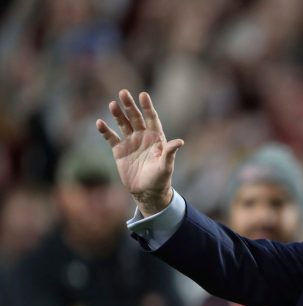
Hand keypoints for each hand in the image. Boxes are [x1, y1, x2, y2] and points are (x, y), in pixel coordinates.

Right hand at [96, 90, 183, 215]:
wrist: (147, 192)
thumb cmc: (160, 179)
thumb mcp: (166, 166)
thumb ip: (170, 153)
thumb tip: (179, 142)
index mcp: (156, 138)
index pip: (152, 118)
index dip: (147, 107)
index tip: (143, 95)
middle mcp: (143, 137)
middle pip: (135, 117)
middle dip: (129, 106)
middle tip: (123, 92)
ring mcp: (130, 142)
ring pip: (123, 124)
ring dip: (117, 114)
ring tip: (112, 104)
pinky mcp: (119, 151)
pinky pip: (111, 137)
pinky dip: (105, 131)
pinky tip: (100, 123)